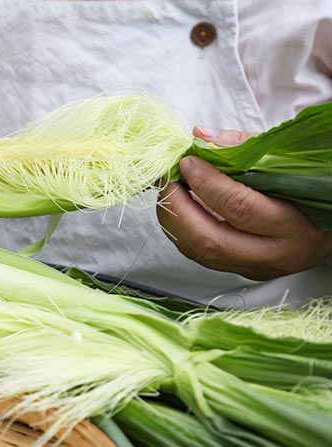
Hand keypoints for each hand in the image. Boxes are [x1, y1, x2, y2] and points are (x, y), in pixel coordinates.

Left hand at [157, 126, 331, 279]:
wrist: (328, 229)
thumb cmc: (306, 189)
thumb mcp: (285, 163)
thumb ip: (243, 147)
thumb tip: (200, 136)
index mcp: (293, 225)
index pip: (239, 207)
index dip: (206, 182)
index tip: (187, 161)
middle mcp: (274, 254)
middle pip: (209, 239)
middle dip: (178, 206)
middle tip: (167, 180)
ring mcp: (255, 268)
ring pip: (199, 252)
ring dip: (174, 220)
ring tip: (170, 191)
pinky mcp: (241, 272)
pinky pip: (199, 256)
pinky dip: (181, 231)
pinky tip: (179, 209)